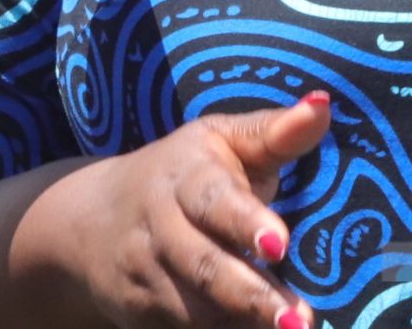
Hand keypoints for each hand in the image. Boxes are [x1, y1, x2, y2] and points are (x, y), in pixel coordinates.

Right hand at [27, 92, 330, 327]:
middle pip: (205, 265)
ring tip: (292, 328)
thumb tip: (323, 105)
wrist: (88, 222)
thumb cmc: (184, 170)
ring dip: (242, 322)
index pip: (214, 200)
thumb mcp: (222, 139)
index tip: (279, 244)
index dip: (245, 222)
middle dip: (251, 294)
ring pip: (194, 308)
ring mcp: (144, 277)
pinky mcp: (139, 315)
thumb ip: (274, 131)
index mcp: (183, 177)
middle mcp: (159, 229)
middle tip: (296, 319)